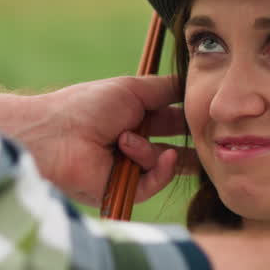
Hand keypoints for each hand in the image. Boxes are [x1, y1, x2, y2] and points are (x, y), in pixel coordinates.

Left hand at [0, 75, 194, 206]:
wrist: (55, 136)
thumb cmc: (88, 106)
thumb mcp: (131, 89)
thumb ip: (166, 88)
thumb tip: (193, 81)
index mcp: (134, 116)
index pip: (173, 119)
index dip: (192, 117)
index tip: (212, 113)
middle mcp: (134, 142)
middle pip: (176, 145)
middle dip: (193, 143)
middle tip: (214, 138)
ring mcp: (129, 167)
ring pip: (165, 164)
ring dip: (152, 151)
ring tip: (125, 142)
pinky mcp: (124, 189)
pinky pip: (155, 182)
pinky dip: (159, 170)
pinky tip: (158, 158)